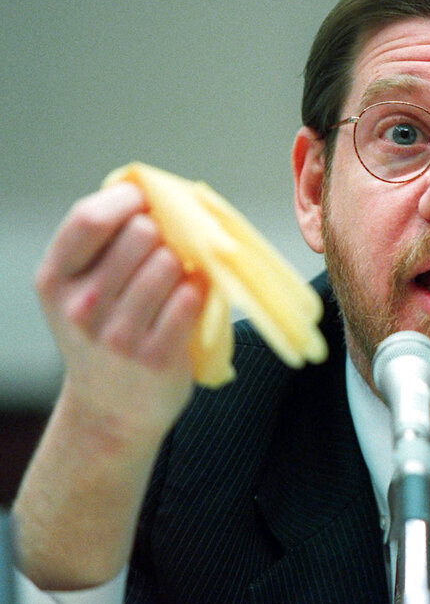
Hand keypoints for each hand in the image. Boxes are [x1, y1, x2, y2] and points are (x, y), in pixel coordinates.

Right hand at [35, 182, 204, 446]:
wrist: (111, 411)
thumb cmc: (103, 336)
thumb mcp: (80, 290)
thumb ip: (103, 245)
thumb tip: (152, 191)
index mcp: (56, 279)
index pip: (91, 217)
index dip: (129, 199)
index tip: (149, 201)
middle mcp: (81, 306)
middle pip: (141, 234)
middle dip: (163, 234)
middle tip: (167, 250)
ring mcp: (117, 334)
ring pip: (169, 263)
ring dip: (183, 265)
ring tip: (176, 281)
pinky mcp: (156, 356)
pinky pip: (190, 298)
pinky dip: (198, 291)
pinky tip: (189, 300)